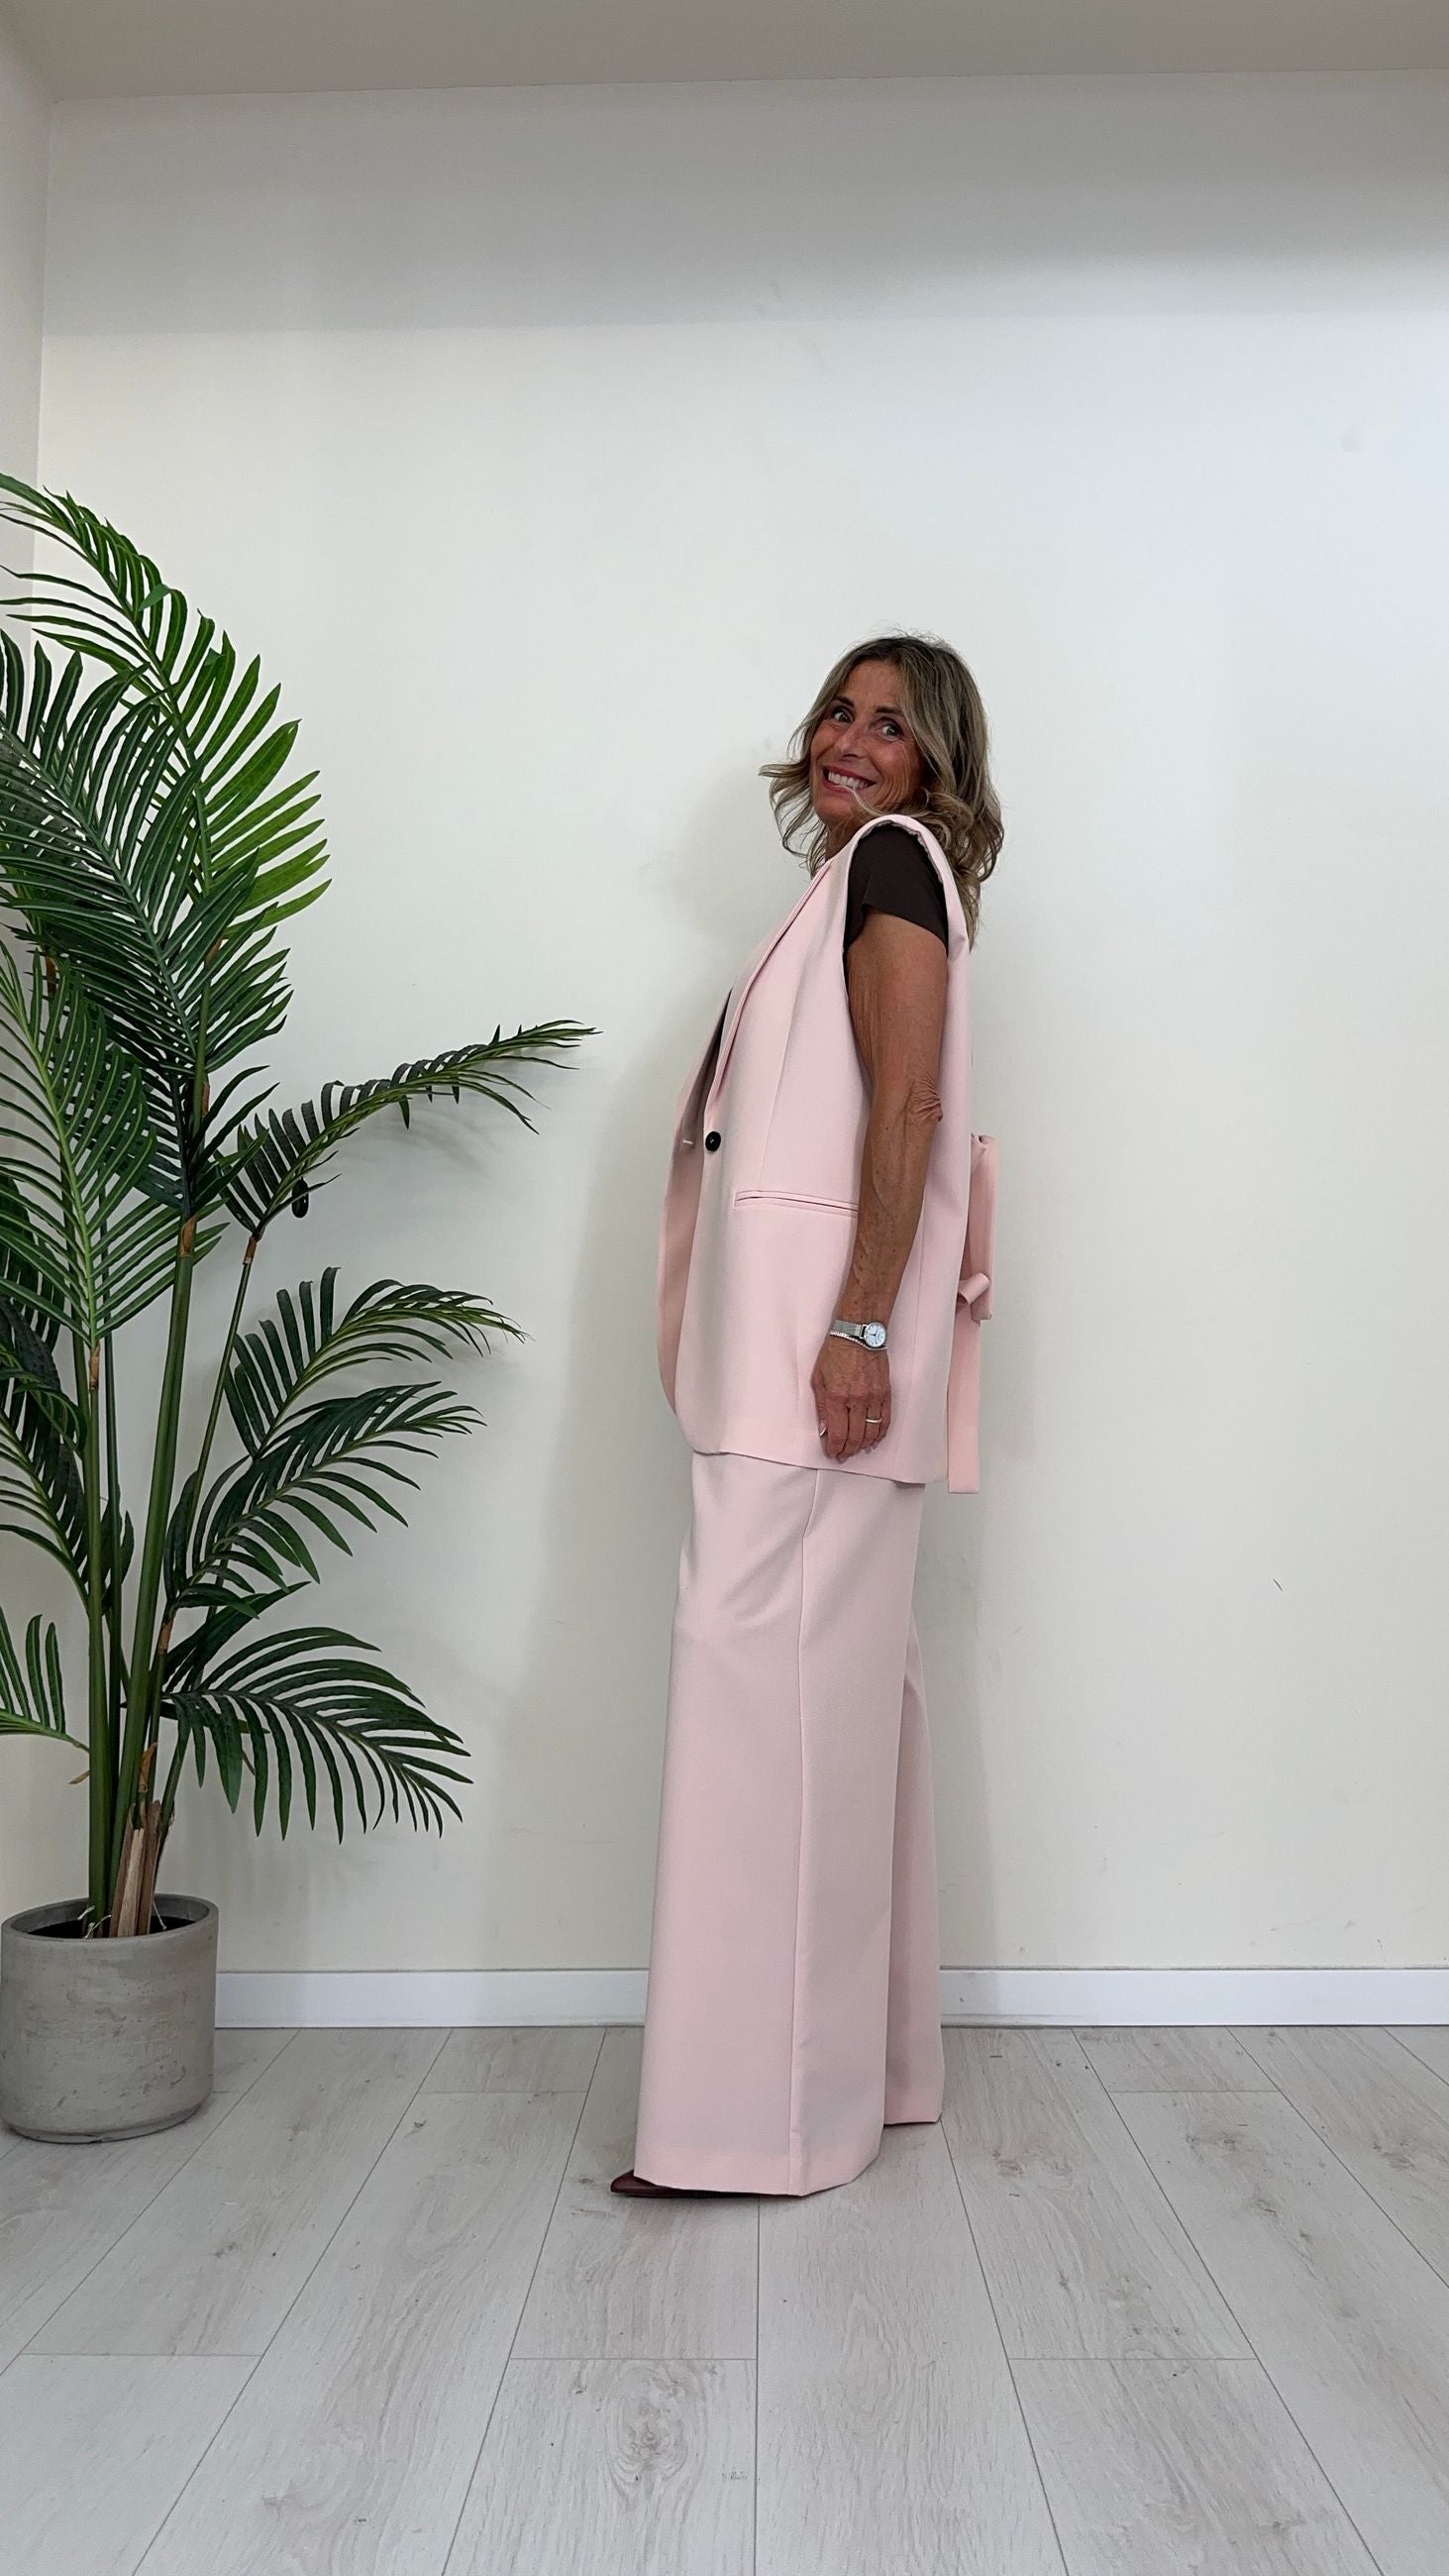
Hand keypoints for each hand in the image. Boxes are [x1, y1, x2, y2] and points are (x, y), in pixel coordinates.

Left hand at [811, 1330, 890, 1462]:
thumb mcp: (818, 1378)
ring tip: (857, 1450)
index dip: (834, 1447)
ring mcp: (873, 1397)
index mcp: (837, 1396)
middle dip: (848, 1450)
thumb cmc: (836, 1352)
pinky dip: (880, 1433)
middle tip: (843, 1455)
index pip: (837, 1433)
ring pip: (871, 1432)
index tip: (832, 1452)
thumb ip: (822, 1406)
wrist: (859, 1334)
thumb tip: (824, 1428)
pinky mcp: (885, 1393)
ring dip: (863, 1445)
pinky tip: (874, 1439)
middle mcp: (857, 1400)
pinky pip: (885, 1420)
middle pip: (855, 1436)